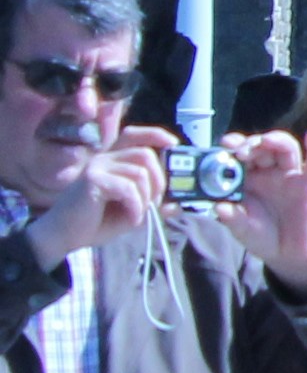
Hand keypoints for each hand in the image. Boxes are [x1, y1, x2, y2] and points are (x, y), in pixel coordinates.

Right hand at [21, 126, 168, 265]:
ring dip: (146, 198)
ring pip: (140, 173)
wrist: (62, 237)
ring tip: (137, 215)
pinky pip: (128, 188)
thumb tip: (177, 205)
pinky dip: (136, 207)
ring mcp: (97, 167)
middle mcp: (103, 158)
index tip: (173, 145)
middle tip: (154, 203)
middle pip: (145, 155)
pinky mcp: (93, 179)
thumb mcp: (130, 212)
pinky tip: (131, 220)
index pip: (134, 135)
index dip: (155, 135)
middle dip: (159, 180)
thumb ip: (151, 204)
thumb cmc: (94, 222)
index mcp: (112, 161)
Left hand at [224, 132, 306, 298]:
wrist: (288, 254)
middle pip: (262, 147)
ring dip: (276, 140)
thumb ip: (231, 218)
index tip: (225, 144)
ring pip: (286, 148)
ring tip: (265, 141)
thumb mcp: (241, 230)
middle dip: (252, 144)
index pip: (241, 155)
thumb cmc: (262, 237)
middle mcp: (268, 173)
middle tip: (241, 151)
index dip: (234, 146)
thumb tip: (218, 207)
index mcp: (248, 180)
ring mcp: (289, 177)